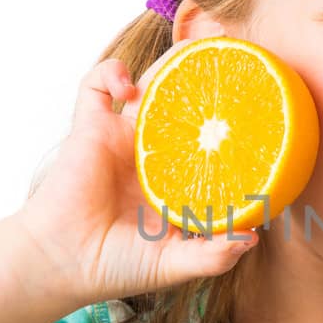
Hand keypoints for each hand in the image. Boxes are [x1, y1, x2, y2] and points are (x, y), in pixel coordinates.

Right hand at [12, 40, 257, 305]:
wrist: (64, 263)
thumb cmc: (116, 266)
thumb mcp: (174, 264)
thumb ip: (212, 255)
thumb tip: (252, 237)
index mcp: (176, 178)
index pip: (210, 141)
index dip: (230, 124)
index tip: (258, 111)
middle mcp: (152, 153)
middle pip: (185, 105)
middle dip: (206, 81)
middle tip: (233, 63)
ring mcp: (122, 138)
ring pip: (149, 86)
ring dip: (169, 65)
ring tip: (192, 56)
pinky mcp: (90, 129)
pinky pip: (96, 86)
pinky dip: (111, 74)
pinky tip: (128, 89)